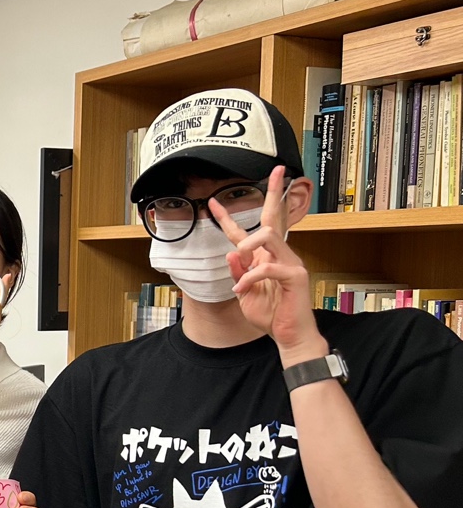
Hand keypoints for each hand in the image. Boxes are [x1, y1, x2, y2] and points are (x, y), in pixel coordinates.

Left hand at [211, 168, 324, 362]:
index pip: (248, 231)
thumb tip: (231, 254)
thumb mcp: (245, 293)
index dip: (229, 217)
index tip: (213, 202)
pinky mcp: (295, 276)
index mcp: (265, 257)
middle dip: (274, 192)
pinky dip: (249, 277)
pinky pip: (268, 267)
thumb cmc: (270, 315)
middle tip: (276, 171)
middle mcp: (280, 255)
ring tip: (240, 263)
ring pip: (269, 235)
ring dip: (248, 246)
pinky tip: (241, 289)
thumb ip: (239, 274)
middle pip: (274, 217)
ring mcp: (290, 263)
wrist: (289, 336)